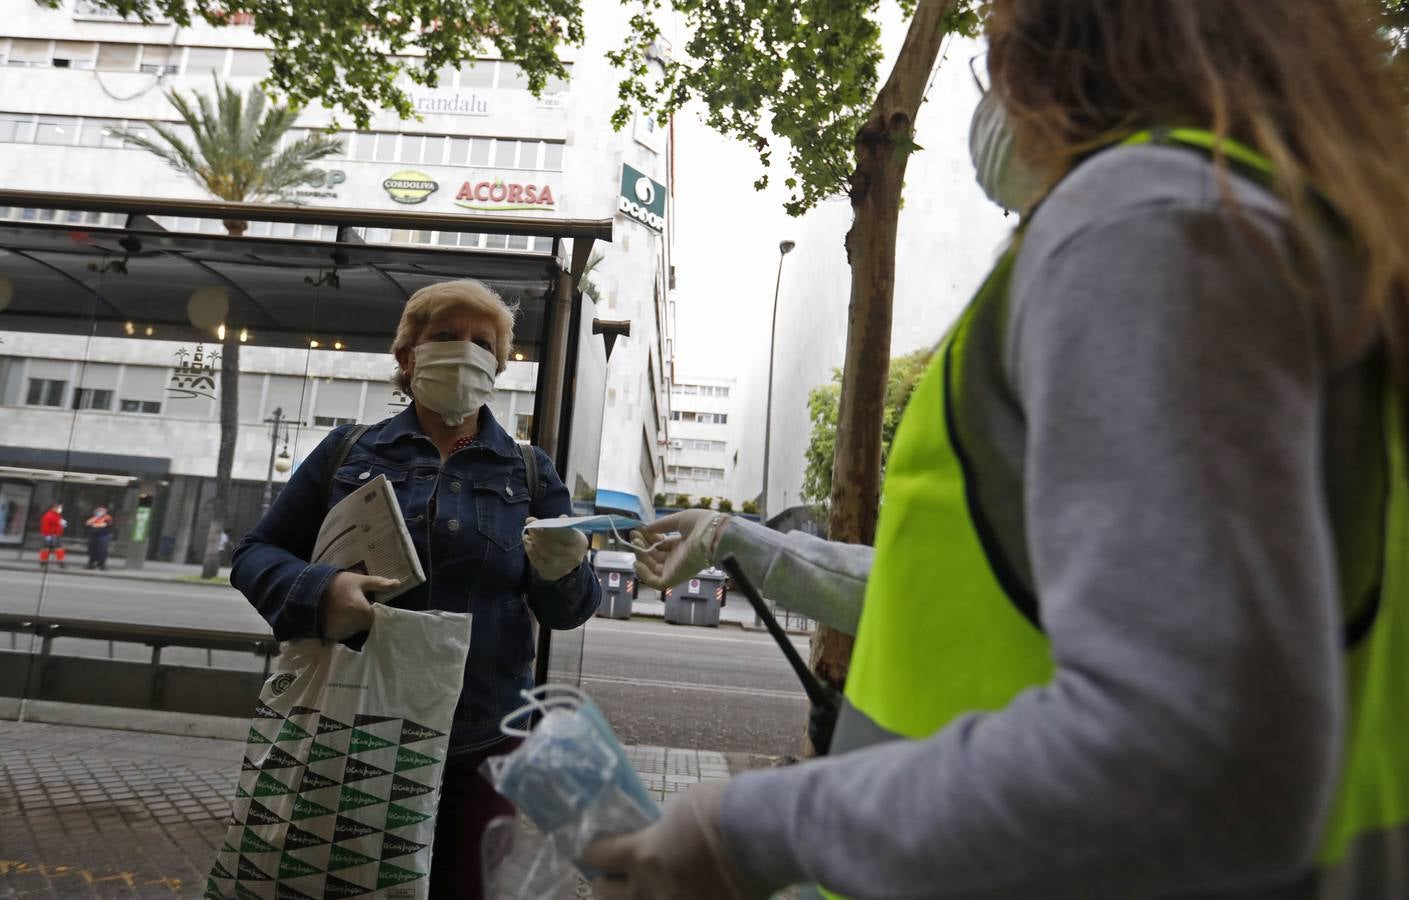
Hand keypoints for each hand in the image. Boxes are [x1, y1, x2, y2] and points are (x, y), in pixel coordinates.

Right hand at [320, 572, 396, 640]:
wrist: (308, 590)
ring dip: (353, 624)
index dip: (375, 614)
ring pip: (355, 631)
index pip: (376, 619)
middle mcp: (353, 625)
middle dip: (363, 619)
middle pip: (366, 626)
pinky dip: (342, 628)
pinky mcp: (331, 635)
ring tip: (345, 611)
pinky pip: (343, 634)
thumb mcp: (359, 580)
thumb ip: (378, 584)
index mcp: (362, 611)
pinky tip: (338, 618)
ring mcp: (341, 631)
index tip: (371, 609)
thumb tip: (398, 584)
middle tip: (355, 607)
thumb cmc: (337, 583)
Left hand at [523, 516, 587, 580]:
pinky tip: (528, 542)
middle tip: (531, 525)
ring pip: (544, 553)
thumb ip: (563, 523)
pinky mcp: (550, 573)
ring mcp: (562, 568)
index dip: (552, 528)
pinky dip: (530, 550)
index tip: (537, 521)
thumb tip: (561, 518)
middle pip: (553, 545)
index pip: (567, 535)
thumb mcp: (570, 530)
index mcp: (579, 543)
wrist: (569, 560)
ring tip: (529, 533)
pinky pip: (537, 562)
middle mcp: (573, 557)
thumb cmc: (567, 540)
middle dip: (539, 534)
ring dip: (534, 541)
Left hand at [582, 782, 766, 899]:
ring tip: (643, 889)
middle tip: (613, 874)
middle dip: (605, 882)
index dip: (590, 850)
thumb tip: (661, 835)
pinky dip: (672, 899)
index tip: (591, 847)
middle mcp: (650, 891)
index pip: (596, 856)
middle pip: (605, 894)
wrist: (762, 838)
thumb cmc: (722, 810)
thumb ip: (663, 828)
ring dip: (634, 897)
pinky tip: (681, 892)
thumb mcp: (682, 808)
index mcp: (642, 855)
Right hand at [630, 510, 730, 589]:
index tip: (639, 530)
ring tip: (635, 543)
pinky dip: (644, 575)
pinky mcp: (674, 578)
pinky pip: (655, 582)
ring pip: (653, 568)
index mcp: (683, 545)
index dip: (649, 538)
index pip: (661, 545)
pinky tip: (637, 562)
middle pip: (655, 556)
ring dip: (641, 556)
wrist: (713, 534)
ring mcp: (676, 569)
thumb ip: (663, 524)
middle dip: (643, 545)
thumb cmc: (702, 525)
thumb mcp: (680, 520)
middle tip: (633, 535)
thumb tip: (647, 528)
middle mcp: (679, 558)